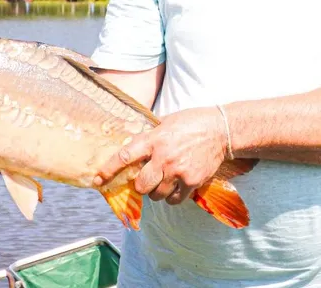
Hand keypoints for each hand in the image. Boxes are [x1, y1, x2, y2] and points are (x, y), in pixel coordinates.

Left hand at [93, 106, 229, 204]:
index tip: (98, 179)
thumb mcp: (165, 122)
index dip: (109, 169)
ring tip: (164, 181)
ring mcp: (178, 171)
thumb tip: (130, 146)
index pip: (125, 156)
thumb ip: (149, 136)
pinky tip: (176, 187)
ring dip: (157, 191)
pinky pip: (175, 199)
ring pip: (157, 195)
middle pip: (141, 185)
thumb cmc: (192, 122)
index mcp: (154, 139)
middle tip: (147, 178)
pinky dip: (173, 197)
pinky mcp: (193, 181)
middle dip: (141, 185)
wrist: (221, 130)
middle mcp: (164, 157)